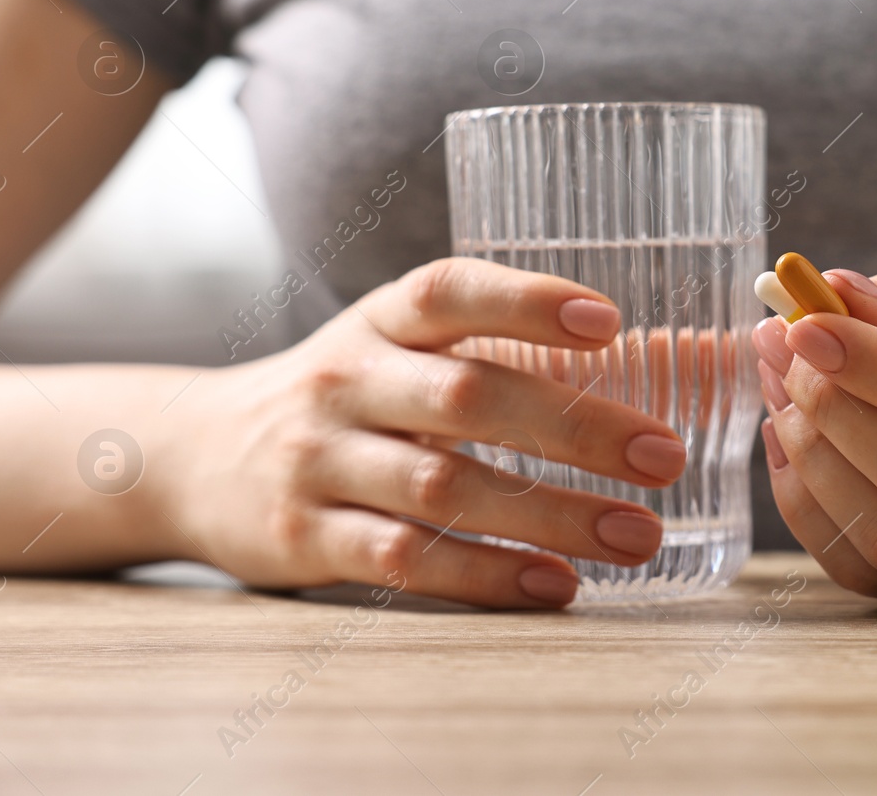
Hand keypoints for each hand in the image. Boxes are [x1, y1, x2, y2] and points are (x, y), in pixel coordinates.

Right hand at [154, 258, 686, 607]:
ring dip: (550, 514)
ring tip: (637, 536)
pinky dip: (485, 574)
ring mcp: (321, 460)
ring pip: (445, 487)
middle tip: (666, 456)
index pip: (449, 291)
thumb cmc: (346, 395)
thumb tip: (682, 356)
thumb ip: (513, 352)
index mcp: (381, 321)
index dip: (527, 301)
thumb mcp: (402, 351)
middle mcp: (347, 379)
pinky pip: (404, 559)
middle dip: (576, 428)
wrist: (194, 455)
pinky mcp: (303, 537)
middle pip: (468, 395)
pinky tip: (554, 585)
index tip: (611, 322)